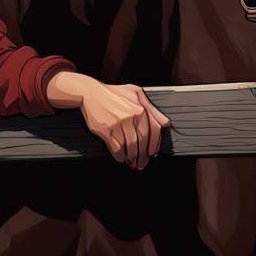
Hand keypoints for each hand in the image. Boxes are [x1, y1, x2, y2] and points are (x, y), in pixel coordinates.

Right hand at [46, 70, 170, 169]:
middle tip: (141, 163)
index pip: (154, 131)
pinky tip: (120, 157)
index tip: (152, 153)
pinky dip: (120, 156)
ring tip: (131, 161)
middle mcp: (131, 116)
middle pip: (142, 142)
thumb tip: (165, 124)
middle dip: (143, 155)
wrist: (90, 93)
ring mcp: (117, 123)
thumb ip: (152, 109)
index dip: (154, 145)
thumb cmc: (113, 93)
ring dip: (132, 157)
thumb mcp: (136, 94)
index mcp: (140, 108)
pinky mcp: (105, 130)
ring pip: (130, 147)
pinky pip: (116, 148)